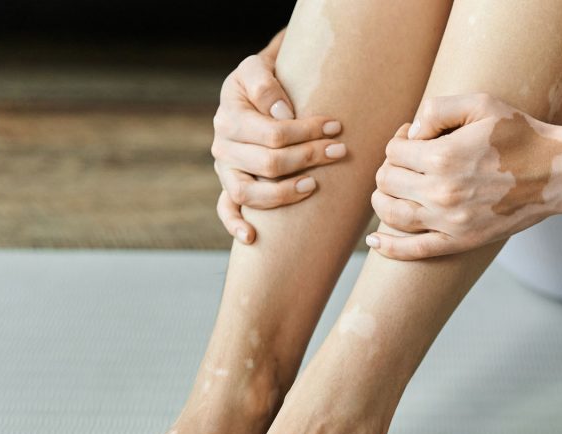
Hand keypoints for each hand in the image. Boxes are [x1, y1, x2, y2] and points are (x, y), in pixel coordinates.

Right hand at [212, 32, 347, 243]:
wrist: (251, 89)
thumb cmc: (262, 79)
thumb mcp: (257, 67)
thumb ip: (264, 83)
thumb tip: (281, 112)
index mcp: (230, 117)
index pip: (273, 133)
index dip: (307, 132)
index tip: (336, 128)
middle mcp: (223, 146)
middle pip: (268, 163)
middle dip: (308, 158)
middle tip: (339, 152)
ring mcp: (225, 170)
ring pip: (249, 192)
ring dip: (284, 193)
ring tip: (313, 185)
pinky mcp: (229, 185)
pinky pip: (226, 209)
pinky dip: (235, 224)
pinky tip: (252, 238)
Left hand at [367, 93, 561, 259]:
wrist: (555, 174)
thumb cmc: (520, 134)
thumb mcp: (481, 104)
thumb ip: (438, 108)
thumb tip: (411, 133)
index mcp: (443, 157)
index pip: (394, 150)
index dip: (400, 140)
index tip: (416, 137)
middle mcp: (441, 192)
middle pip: (386, 180)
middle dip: (391, 166)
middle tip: (410, 160)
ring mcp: (449, 222)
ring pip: (390, 213)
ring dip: (383, 198)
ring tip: (395, 188)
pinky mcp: (459, 242)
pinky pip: (413, 250)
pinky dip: (388, 247)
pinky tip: (375, 240)